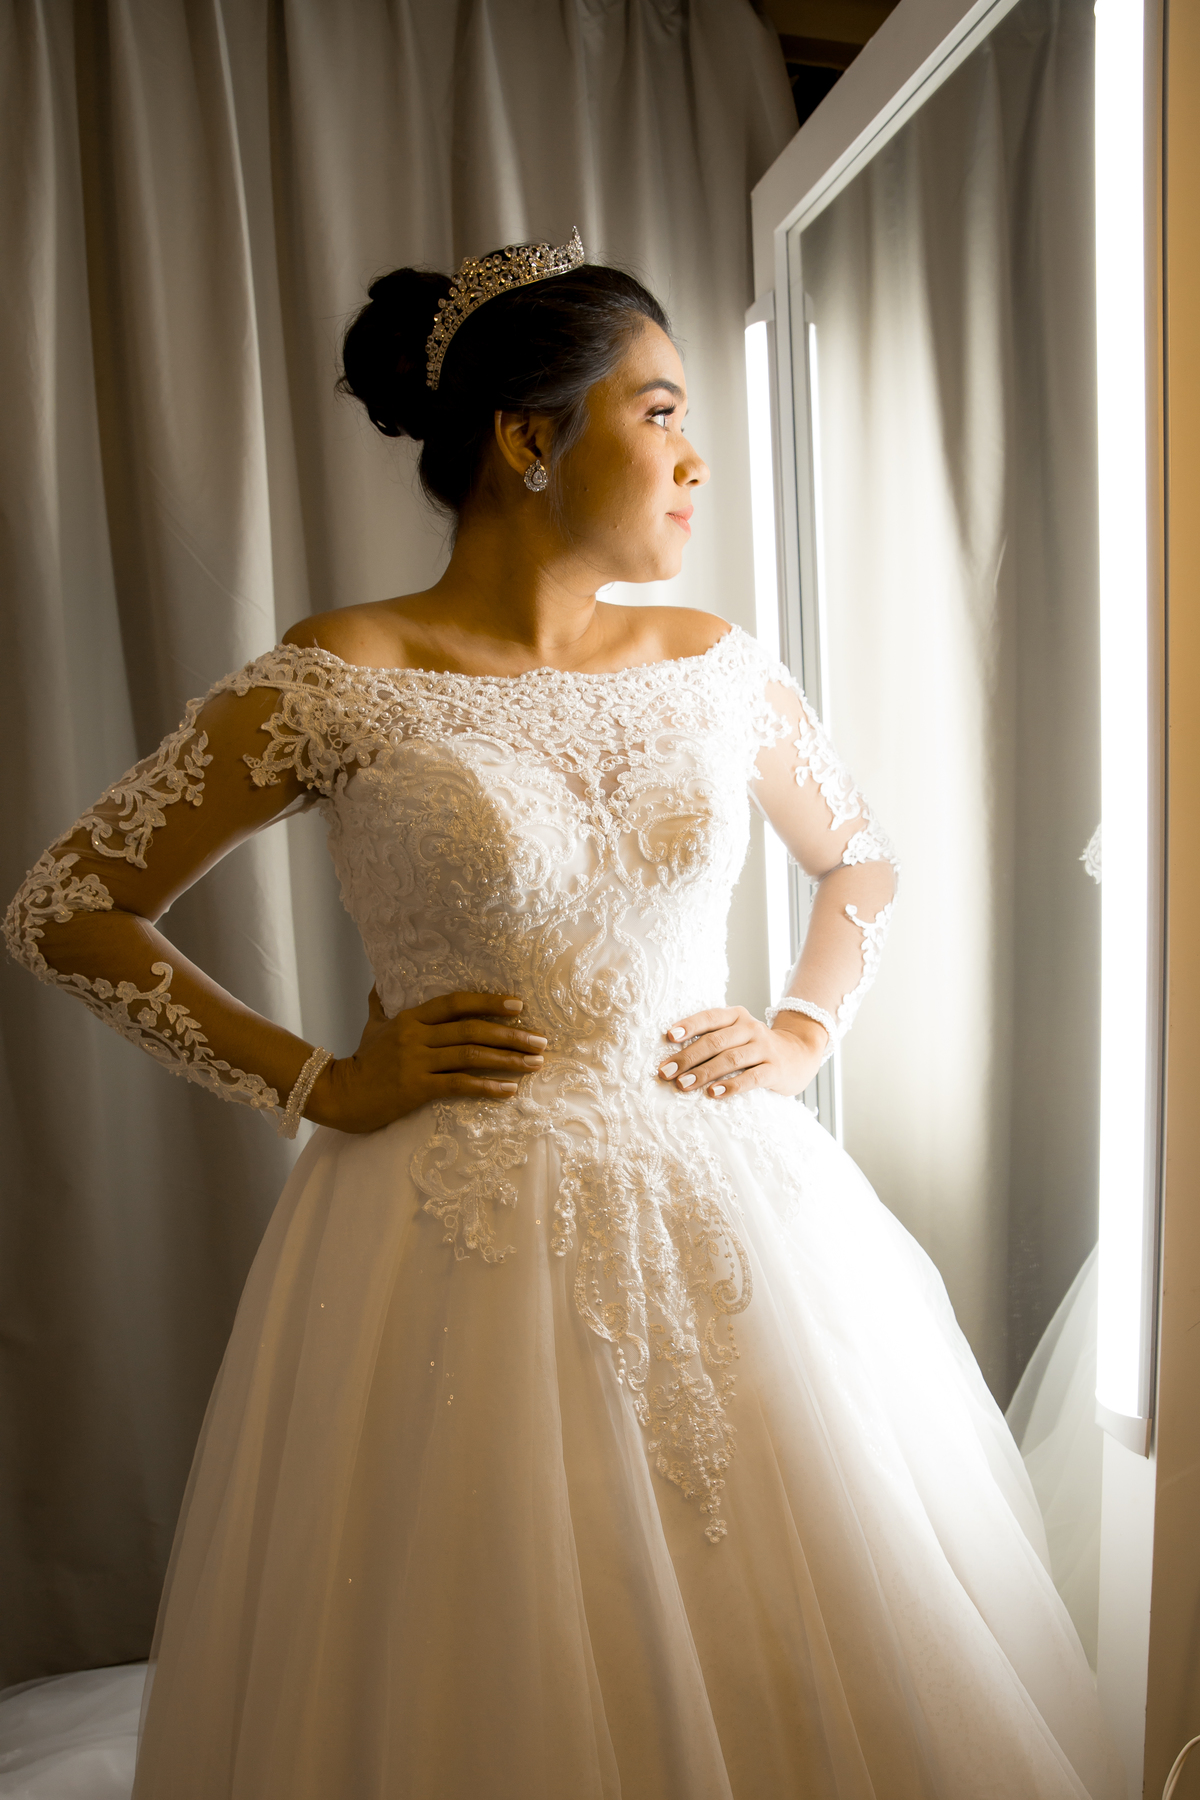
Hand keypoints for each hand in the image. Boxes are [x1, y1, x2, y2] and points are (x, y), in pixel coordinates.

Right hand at [307, 988, 547, 1133]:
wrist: (338, 1095)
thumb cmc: (360, 1062)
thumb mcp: (372, 1026)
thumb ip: (380, 1003)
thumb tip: (379, 980)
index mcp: (410, 1018)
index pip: (456, 1003)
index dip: (488, 1002)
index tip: (518, 1005)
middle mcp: (416, 1036)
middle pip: (471, 1029)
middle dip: (511, 1034)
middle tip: (539, 1040)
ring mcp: (416, 1062)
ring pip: (471, 1055)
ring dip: (508, 1059)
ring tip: (534, 1063)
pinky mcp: (416, 1088)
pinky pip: (459, 1085)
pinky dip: (487, 1086)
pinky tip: (509, 1090)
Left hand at [657, 1005, 826, 1100]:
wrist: (799, 1055)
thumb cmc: (755, 1047)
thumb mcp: (737, 1034)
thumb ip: (713, 1038)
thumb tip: (673, 1058)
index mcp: (737, 1016)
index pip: (710, 1017)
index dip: (689, 1026)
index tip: (669, 1037)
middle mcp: (751, 1028)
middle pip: (716, 1041)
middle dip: (687, 1057)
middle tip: (666, 1072)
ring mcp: (764, 1048)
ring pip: (731, 1059)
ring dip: (704, 1073)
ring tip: (683, 1085)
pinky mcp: (775, 1070)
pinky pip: (751, 1078)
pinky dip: (731, 1086)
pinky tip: (714, 1093)